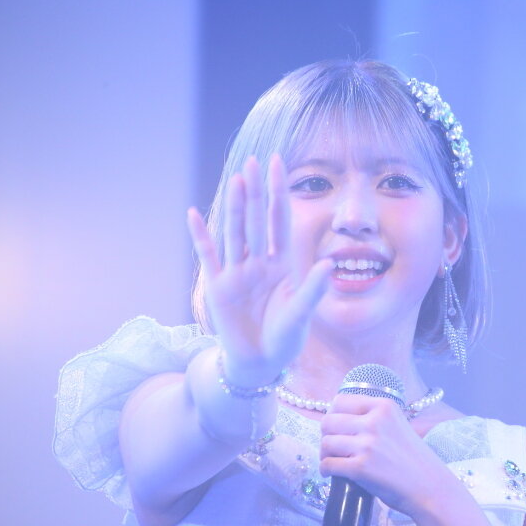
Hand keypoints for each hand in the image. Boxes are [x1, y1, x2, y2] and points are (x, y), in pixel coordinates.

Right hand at [187, 154, 333, 384]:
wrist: (260, 364)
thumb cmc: (286, 339)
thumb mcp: (302, 314)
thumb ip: (314, 289)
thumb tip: (331, 264)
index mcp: (281, 264)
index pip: (279, 221)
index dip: (279, 193)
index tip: (279, 164)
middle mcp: (259, 262)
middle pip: (256, 220)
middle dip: (256, 192)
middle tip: (254, 161)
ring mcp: (237, 272)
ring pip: (234, 232)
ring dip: (234, 207)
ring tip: (236, 179)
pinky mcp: (218, 287)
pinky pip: (208, 256)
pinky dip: (200, 236)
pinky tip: (194, 213)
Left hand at [318, 395, 454, 516]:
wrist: (430, 487)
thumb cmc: (414, 459)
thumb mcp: (397, 425)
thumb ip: (373, 418)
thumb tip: (339, 417)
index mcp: (384, 407)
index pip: (340, 401)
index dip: (334, 415)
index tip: (338, 428)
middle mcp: (375, 422)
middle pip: (328, 421)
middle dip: (327, 435)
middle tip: (334, 447)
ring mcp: (367, 445)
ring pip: (326, 443)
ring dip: (325, 454)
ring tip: (334, 460)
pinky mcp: (360, 468)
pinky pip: (328, 464)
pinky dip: (326, 470)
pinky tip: (332, 473)